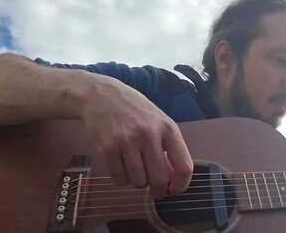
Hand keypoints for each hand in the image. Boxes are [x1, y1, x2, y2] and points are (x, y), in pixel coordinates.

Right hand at [80, 77, 192, 197]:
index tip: (175, 190)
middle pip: (158, 179)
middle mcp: (149, 134)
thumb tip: (172, 180)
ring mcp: (127, 141)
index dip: (181, 185)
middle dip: (157, 191)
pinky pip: (119, 179)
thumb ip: (168, 148)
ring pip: (138, 182)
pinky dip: (122, 179)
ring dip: (138, 182)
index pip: (183, 166)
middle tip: (154, 190)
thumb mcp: (159, 122)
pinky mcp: (107, 148)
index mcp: (168, 127)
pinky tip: (121, 166)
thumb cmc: (135, 110)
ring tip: (135, 168)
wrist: (102, 96)